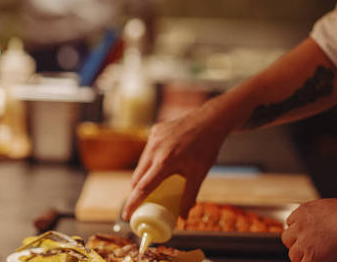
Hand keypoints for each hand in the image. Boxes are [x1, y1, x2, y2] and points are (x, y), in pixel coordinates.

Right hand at [121, 101, 233, 219]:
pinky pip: (148, 150)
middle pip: (137, 177)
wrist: (210, 120)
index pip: (143, 187)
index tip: (126, 215)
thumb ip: (189, 196)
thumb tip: (183, 216)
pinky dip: (151, 160)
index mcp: (165, 162)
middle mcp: (155, 149)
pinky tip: (162, 161)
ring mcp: (154, 138)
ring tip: (154, 182)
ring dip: (144, 175)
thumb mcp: (199, 174)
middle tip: (143, 202)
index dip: (132, 203)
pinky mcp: (156, 130)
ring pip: (141, 164)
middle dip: (137, 191)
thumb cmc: (206, 147)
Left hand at [282, 199, 336, 261]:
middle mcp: (300, 225)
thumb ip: (316, 214)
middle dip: (295, 244)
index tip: (303, 235)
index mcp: (303, 211)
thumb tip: (317, 221)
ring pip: (293, 253)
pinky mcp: (311, 255)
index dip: (297, 231)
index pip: (290, 222)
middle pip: (287, 238)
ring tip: (312, 257)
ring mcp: (304, 241)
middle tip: (305, 249)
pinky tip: (319, 260)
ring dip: (300, 256)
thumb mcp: (327, 206)